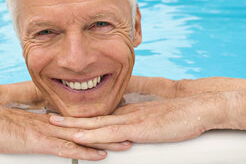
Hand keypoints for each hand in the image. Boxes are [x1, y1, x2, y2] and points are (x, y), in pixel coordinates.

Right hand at [0, 102, 130, 159]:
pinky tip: (99, 156)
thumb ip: (35, 128)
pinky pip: (67, 148)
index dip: (98, 124)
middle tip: (130, 132)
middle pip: (87, 128)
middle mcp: (53, 123)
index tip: (114, 124)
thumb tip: (45, 131)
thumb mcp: (19, 126)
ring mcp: (47, 132)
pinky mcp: (39, 142)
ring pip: (83, 137)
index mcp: (49, 119)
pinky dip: (84, 152)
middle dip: (110, 131)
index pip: (79, 121)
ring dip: (105, 141)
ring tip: (125, 144)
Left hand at [49, 93, 225, 144]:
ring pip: (95, 124)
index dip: (79, 115)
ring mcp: (130, 120)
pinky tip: (79, 136)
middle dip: (68, 117)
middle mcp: (124, 113)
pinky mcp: (138, 128)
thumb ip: (139, 124)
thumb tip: (127, 132)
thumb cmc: (179, 116)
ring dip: (72, 125)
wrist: (198, 108)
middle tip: (47, 115)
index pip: (99, 114)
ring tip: (52, 123)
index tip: (63, 115)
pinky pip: (111, 133)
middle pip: (90, 116)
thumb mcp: (154, 120)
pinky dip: (93, 135)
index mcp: (128, 112)